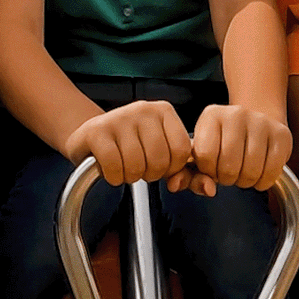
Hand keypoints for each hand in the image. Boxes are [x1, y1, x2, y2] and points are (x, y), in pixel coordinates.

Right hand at [62, 101, 206, 192]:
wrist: (89, 138)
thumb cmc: (129, 147)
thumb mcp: (162, 156)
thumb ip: (188, 174)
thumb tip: (209, 189)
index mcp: (164, 111)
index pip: (181, 151)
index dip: (170, 168)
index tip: (158, 164)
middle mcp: (143, 109)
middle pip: (160, 160)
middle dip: (149, 173)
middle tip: (138, 165)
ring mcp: (119, 117)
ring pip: (137, 165)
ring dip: (129, 176)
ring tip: (123, 165)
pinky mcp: (97, 131)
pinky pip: (114, 166)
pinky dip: (113, 176)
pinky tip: (110, 167)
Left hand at [189, 103, 291, 190]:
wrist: (253, 123)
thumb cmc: (223, 142)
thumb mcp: (203, 152)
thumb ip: (194, 175)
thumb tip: (207, 190)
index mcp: (212, 115)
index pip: (204, 155)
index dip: (208, 171)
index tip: (212, 168)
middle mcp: (236, 114)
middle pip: (229, 166)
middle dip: (227, 179)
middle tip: (229, 174)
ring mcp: (261, 122)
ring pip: (251, 171)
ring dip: (245, 182)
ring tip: (242, 173)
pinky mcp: (281, 134)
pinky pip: (272, 171)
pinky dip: (264, 182)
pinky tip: (259, 175)